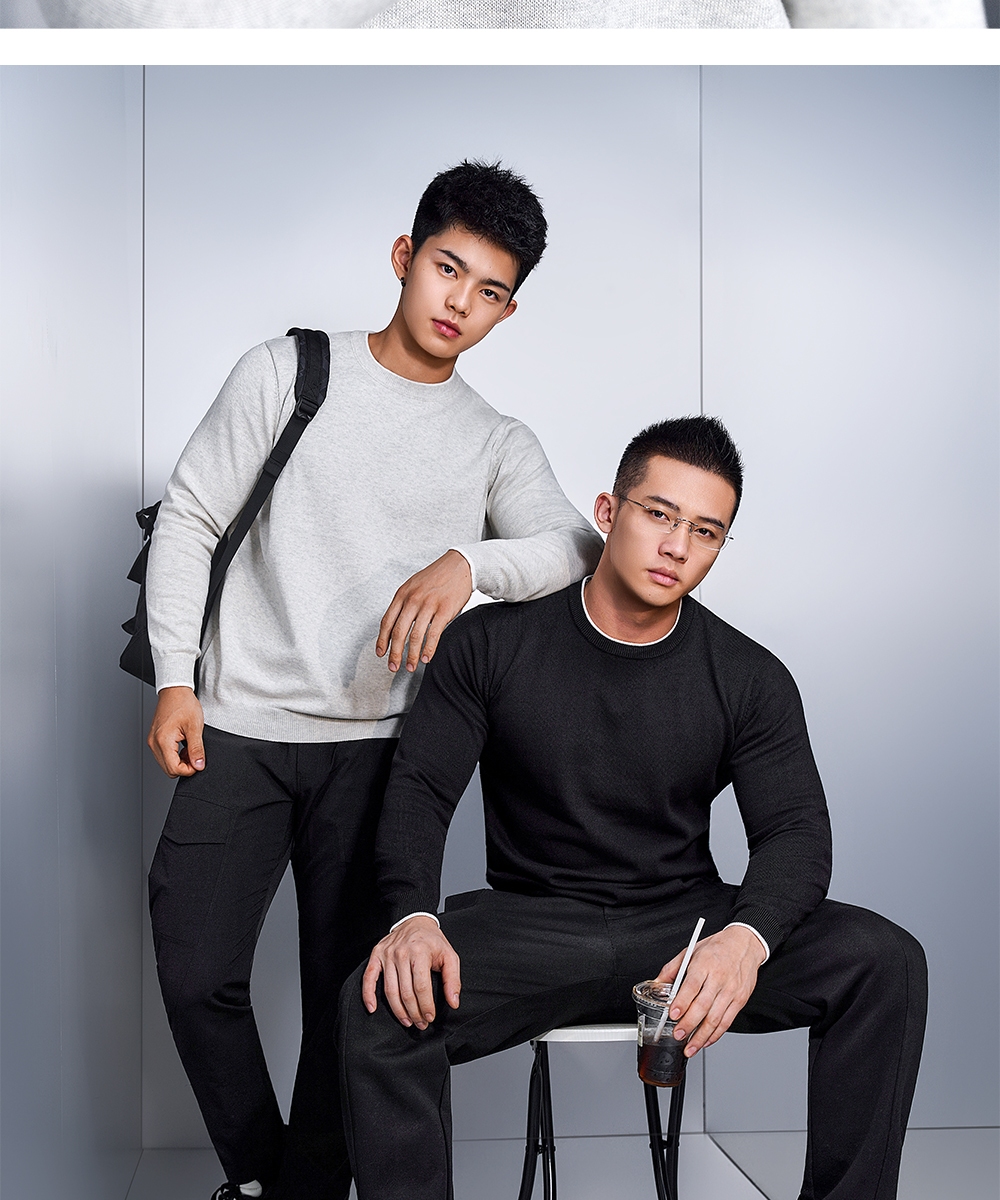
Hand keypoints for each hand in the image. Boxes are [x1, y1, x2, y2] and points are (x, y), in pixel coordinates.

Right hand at [147, 686, 205, 777]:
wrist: (175, 691)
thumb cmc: (183, 704)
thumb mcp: (195, 727)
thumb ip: (197, 749)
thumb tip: (198, 765)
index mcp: (163, 740)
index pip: (174, 768)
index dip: (189, 770)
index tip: (198, 763)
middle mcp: (154, 743)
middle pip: (168, 769)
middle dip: (184, 767)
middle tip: (195, 756)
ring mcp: (153, 741)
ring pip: (166, 764)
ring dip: (179, 761)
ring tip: (189, 749)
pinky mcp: (154, 739)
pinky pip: (163, 755)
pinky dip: (174, 756)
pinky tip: (182, 746)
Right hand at [361, 916, 461, 1028]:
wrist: (415, 921)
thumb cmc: (432, 941)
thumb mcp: (450, 955)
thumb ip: (453, 979)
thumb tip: (454, 1002)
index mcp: (420, 952)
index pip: (422, 987)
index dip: (426, 1006)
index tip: (430, 1017)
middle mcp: (401, 953)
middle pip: (406, 992)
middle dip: (414, 1013)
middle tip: (420, 1024)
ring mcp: (387, 954)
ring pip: (390, 990)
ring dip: (398, 1011)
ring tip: (407, 1021)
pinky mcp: (376, 955)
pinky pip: (369, 977)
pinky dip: (368, 995)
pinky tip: (373, 1008)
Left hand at [376, 549, 472, 673]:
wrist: (460, 565)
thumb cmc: (437, 576)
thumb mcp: (413, 585)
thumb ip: (404, 603)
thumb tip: (395, 624)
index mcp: (402, 594)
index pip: (387, 621)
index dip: (382, 640)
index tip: (380, 653)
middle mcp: (413, 599)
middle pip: (398, 632)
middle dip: (394, 654)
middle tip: (393, 667)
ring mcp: (429, 605)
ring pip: (415, 636)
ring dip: (411, 656)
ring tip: (410, 667)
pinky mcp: (444, 610)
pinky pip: (433, 634)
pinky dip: (428, 650)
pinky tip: (426, 658)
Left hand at [654, 926, 765, 1056]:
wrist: (744, 944)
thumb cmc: (717, 948)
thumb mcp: (691, 950)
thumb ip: (672, 968)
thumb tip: (658, 983)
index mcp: (704, 964)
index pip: (692, 986)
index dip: (682, 1002)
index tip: (672, 1014)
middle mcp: (719, 979)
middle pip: (703, 1006)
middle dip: (689, 1024)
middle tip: (678, 1035)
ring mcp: (731, 991)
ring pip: (715, 1019)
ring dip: (701, 1036)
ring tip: (690, 1046)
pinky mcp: (740, 1000)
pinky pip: (727, 1022)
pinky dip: (716, 1034)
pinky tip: (706, 1040)